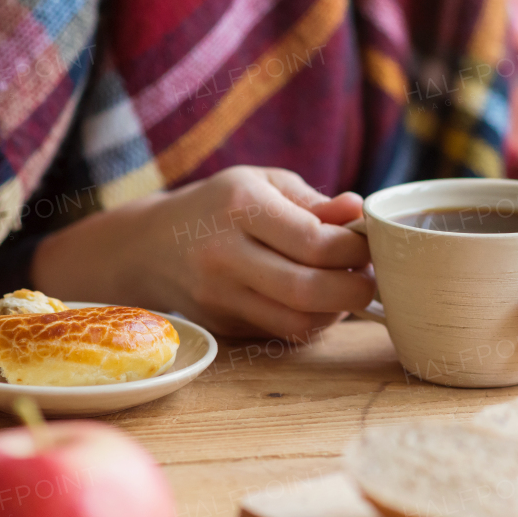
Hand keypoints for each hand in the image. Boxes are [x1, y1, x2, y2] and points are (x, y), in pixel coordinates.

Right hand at [32, 166, 373, 338]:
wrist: (148, 246)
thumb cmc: (218, 206)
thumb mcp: (263, 183)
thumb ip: (314, 202)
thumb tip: (359, 212)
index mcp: (240, 206)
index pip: (316, 242)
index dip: (356, 249)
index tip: (367, 244)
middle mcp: (225, 254)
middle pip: (309, 290)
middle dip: (355, 289)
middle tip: (369, 277)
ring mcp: (220, 295)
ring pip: (298, 322)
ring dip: (336, 311)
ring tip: (344, 289)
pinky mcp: (222, 325)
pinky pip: (282, 333)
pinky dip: (311, 323)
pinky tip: (316, 302)